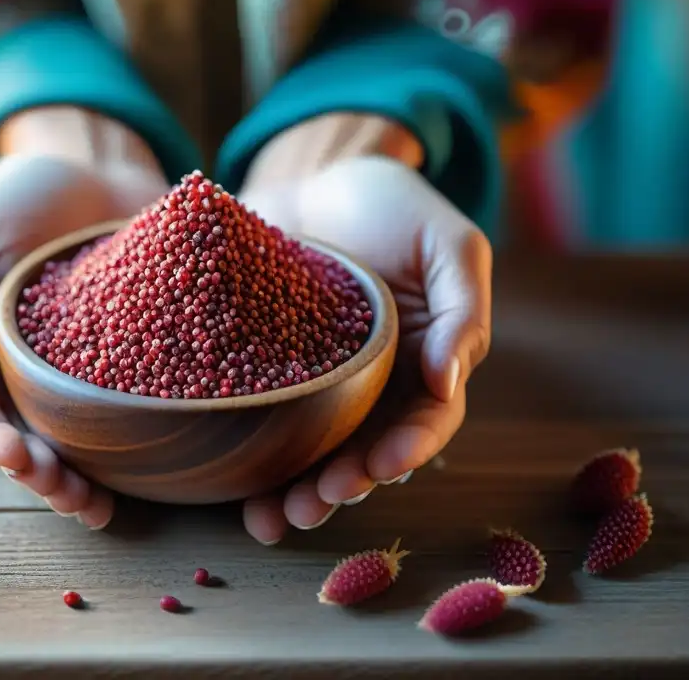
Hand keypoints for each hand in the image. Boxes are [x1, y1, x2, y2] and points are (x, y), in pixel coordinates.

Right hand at [0, 107, 169, 528]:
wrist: (97, 166)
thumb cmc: (19, 192)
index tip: (15, 457)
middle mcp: (23, 369)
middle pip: (23, 438)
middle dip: (40, 477)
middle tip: (68, 496)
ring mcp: (76, 371)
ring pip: (72, 440)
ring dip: (79, 480)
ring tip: (99, 509)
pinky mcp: (127, 363)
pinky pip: (124, 410)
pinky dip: (131, 447)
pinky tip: (146, 475)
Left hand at [237, 116, 491, 543]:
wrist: (313, 171)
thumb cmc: (391, 203)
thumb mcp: (447, 241)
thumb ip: (463, 308)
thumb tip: (448, 380)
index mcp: (422, 363)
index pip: (425, 422)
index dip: (406, 451)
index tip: (379, 468)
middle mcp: (370, 384)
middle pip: (361, 452)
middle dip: (339, 486)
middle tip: (311, 506)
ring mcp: (313, 379)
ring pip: (308, 449)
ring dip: (291, 489)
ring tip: (268, 518)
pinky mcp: (263, 367)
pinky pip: (257, 415)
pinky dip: (245, 452)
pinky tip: (225, 478)